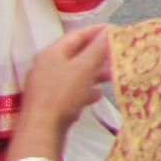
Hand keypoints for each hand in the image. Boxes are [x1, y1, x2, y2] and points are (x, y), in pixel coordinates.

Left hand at [17, 28, 110, 148]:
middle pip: (76, 54)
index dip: (96, 31)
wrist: (41, 131)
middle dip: (98, 54)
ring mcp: (48, 85)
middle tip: (118, 52)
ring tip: (114, 74)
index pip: (76, 35)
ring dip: (95, 73)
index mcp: (51, 54)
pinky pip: (72, 90)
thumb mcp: (83, 69)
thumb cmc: (61, 95)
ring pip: (76, 73)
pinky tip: (98, 95)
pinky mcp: (52, 102)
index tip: (115, 30)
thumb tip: (110, 31)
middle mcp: (47, 66)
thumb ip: (97, 49)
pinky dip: (86, 90)